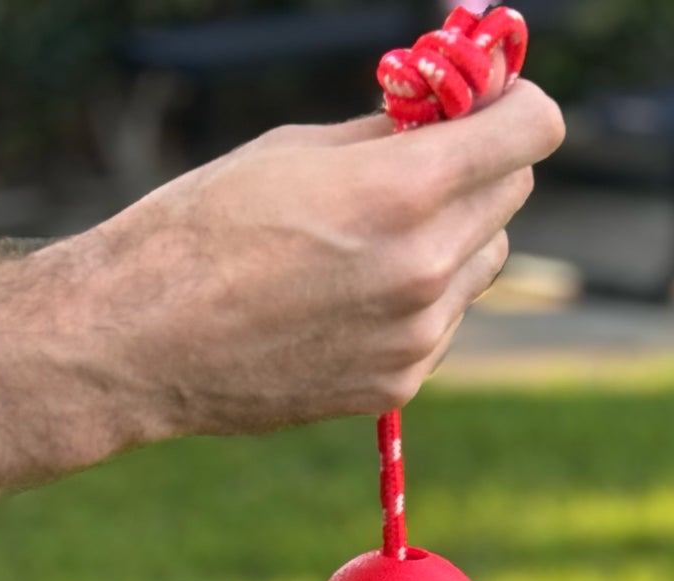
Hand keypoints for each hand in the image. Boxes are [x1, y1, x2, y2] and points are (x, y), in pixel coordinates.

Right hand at [67, 80, 565, 440]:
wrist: (144, 341)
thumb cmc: (204, 229)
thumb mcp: (296, 152)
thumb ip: (386, 136)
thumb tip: (444, 116)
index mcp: (403, 192)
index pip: (528, 134)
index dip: (520, 109)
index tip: (499, 104)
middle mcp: (425, 267)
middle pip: (510, 196)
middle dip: (480, 169)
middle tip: (428, 161)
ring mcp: (417, 334)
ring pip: (483, 263)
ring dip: (454, 238)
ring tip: (374, 237)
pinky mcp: (399, 382)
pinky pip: (444, 322)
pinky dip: (421, 299)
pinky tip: (352, 293)